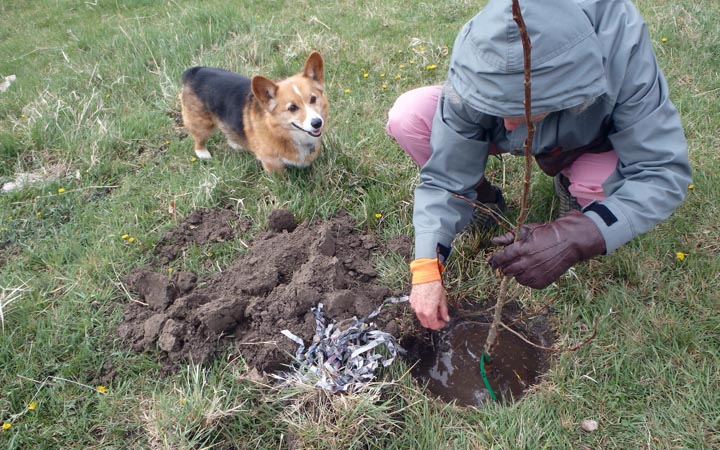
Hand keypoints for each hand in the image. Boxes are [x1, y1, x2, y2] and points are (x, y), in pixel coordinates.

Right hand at [409, 280, 449, 329]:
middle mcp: (420, 312)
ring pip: (420, 317)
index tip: (443, 322)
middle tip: (439, 317)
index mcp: (429, 312)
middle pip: (425, 324)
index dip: (439, 325)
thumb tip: (446, 318)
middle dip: (433, 322)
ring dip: (427, 317)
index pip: (433, 325)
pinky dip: (422, 310)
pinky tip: (427, 303)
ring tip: (433, 309)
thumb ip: (444, 311)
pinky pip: (417, 310)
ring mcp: (414, 307)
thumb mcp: (442, 300)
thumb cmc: (435, 287)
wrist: (425, 276)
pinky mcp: (411, 301)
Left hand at [489, 210, 605, 287]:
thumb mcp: (527, 230)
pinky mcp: (543, 282)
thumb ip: (509, 237)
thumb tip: (493, 241)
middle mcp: (528, 263)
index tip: (492, 261)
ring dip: (516, 273)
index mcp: (522, 249)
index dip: (495, 260)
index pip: (502, 258)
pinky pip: (528, 283)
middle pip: (507, 270)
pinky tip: (532, 270)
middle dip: (505, 267)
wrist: (570, 241)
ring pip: (517, 278)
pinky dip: (527, 278)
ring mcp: (536, 273)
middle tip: (506, 264)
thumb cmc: (547, 233)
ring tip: (523, 265)